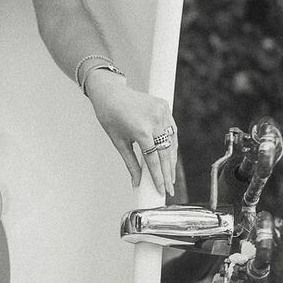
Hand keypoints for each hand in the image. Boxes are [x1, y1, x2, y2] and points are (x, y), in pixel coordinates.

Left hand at [85, 72, 177, 196]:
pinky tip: (171, 157)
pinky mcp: (165, 106)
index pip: (154, 160)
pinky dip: (172, 143)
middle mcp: (155, 121)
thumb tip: (136, 183)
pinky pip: (171, 129)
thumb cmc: (110, 117)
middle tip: (169, 189)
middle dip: (168, 174)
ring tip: (170, 177)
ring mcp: (162, 112)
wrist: (110, 92)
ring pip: (172, 142)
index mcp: (141, 131)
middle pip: (165, 154)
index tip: (162, 190)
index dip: (159, 177)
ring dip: (172, 161)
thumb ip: (130, 164)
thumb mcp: (118, 143)